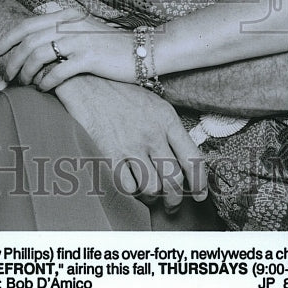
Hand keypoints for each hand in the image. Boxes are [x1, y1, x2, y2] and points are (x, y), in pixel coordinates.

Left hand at [0, 8, 135, 88]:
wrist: (143, 50)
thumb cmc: (111, 47)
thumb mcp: (84, 32)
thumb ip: (61, 33)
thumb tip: (35, 46)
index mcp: (66, 18)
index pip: (27, 24)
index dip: (7, 38)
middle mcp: (70, 26)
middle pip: (29, 41)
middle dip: (13, 60)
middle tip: (7, 76)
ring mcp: (79, 41)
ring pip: (39, 55)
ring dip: (26, 73)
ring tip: (25, 84)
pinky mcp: (89, 58)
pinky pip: (57, 71)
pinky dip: (46, 82)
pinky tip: (43, 88)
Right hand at [54, 75, 207, 211]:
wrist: (88, 82)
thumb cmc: (121, 93)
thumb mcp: (154, 104)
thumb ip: (169, 129)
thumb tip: (181, 158)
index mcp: (167, 120)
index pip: (193, 158)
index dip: (200, 183)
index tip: (199, 195)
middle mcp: (152, 134)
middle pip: (174, 180)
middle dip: (175, 200)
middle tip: (171, 205)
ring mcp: (131, 145)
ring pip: (152, 188)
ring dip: (151, 197)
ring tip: (148, 194)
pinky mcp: (109, 153)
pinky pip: (127, 186)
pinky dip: (131, 191)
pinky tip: (129, 184)